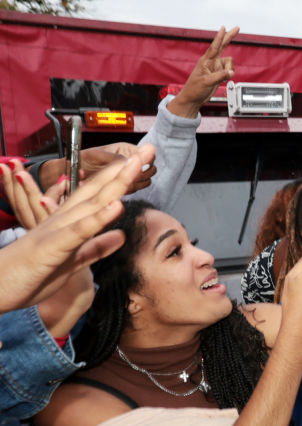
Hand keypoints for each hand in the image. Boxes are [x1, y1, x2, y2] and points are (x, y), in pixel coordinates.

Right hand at [0, 144, 155, 313]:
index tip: (142, 163)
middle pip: (99, 190)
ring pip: (91, 203)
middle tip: (148, 150)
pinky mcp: (53, 246)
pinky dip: (98, 218)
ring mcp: (57, 230)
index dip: (120, 178)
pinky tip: (116, 205)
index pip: (99, 195)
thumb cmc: (28, 274)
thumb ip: (96, 247)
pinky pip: (78, 230)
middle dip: (124, 171)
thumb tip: (121, 236)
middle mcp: (63, 219)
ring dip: (115, 184)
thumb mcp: (72, 262)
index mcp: (68, 223)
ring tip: (136, 165)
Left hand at [167, 26, 238, 118]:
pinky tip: (223, 80)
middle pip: (223, 46)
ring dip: (229, 70)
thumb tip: (231, 72)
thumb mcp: (207, 82)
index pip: (214, 47)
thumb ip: (220, 76)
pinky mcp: (219, 73)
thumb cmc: (195, 89)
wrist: (193, 98)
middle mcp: (212, 62)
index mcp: (206, 61)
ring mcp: (216, 67)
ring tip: (222, 78)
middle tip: (237, 28)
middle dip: (229, 37)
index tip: (223, 28)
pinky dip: (229, 75)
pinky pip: (230, 71)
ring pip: (230, 63)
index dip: (219, 37)